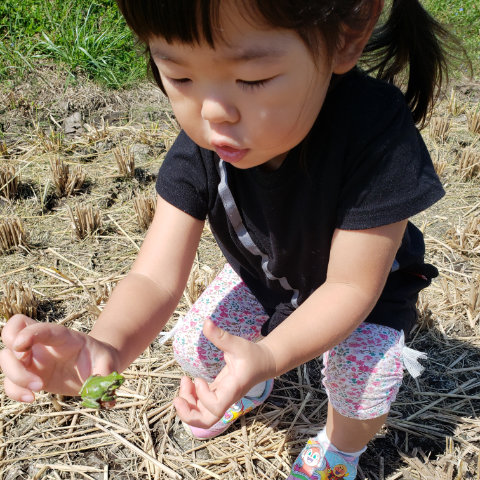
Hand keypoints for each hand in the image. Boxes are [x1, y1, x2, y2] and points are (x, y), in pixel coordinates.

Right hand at [0, 314, 118, 401]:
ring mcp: (33, 358)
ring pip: (5, 358)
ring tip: (39, 388)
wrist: (96, 366)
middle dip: (13, 354)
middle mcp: (42, 343)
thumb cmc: (101, 360)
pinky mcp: (29, 374)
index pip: (40, 327)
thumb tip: (102, 393)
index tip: (20, 345)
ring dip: (15, 376)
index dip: (28, 333)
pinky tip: (32, 398)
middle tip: (30, 369)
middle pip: (11, 335)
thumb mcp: (108, 363)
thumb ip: (105, 373)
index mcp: (62, 336)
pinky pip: (9, 382)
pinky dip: (14, 391)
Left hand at [173, 318, 275, 427]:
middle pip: (206, 421)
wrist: (263, 363)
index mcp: (232, 390)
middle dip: (188, 414)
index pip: (216, 407)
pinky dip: (191, 399)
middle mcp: (226, 399)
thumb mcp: (237, 343)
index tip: (198, 379)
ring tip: (183, 383)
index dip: (203, 397)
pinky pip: (202, 406)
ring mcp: (221, 399)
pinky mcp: (218, 395)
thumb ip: (221, 336)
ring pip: (202, 416)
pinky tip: (189, 382)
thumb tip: (206, 321)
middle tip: (177, 398)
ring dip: (188, 405)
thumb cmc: (252, 354)